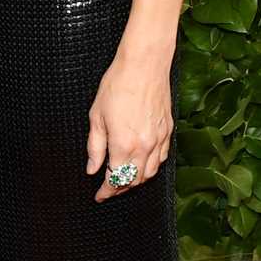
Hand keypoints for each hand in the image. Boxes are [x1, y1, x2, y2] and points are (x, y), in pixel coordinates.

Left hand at [85, 46, 172, 201]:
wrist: (144, 65)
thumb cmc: (118, 85)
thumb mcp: (96, 116)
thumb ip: (95, 146)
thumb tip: (92, 168)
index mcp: (124, 145)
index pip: (115, 179)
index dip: (106, 191)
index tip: (99, 195)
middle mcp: (144, 147)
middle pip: (134, 181)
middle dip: (120, 188)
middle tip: (109, 188)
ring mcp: (159, 140)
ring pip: (150, 173)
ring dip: (136, 181)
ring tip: (124, 179)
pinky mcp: (168, 131)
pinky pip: (161, 159)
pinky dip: (151, 167)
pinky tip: (143, 163)